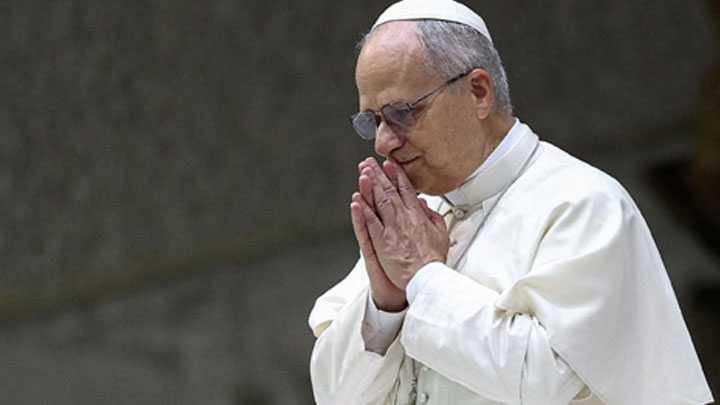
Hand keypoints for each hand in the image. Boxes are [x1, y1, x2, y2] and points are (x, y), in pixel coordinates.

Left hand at [353, 158, 448, 291]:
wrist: (426, 276)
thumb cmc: (432, 260)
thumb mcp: (441, 233)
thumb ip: (433, 217)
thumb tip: (425, 206)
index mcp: (417, 216)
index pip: (405, 189)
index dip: (396, 175)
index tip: (389, 164)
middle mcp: (403, 218)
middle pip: (389, 191)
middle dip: (379, 174)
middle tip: (370, 162)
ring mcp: (391, 229)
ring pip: (378, 202)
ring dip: (370, 186)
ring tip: (363, 172)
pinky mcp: (381, 241)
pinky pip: (369, 222)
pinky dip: (362, 210)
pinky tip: (356, 200)